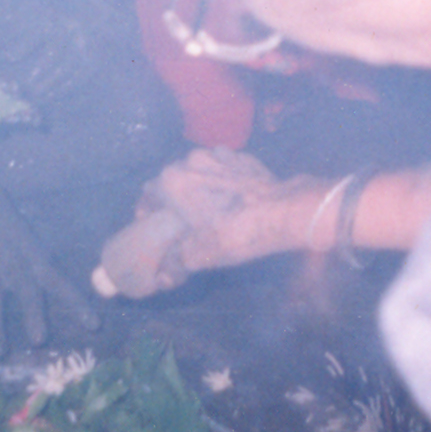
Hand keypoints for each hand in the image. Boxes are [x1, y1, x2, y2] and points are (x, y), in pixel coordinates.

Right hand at [0, 170, 98, 356]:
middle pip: (28, 295)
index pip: (60, 284)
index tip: (94, 325)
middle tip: (39, 338)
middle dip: (34, 317)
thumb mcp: (26, 236)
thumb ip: (34, 261)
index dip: (77, 305)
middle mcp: (14, 267)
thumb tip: (46, 284)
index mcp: (33, 257)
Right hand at [97, 149, 325, 296]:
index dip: (148, 212)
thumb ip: (172, 264)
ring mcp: (219, 153)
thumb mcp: (197, 257)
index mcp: (172, 180)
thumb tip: (161, 277)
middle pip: (174, 180)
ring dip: (199, 187)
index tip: (152, 225)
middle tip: (181, 221)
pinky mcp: (242, 156)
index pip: (148, 194)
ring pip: (200, 171)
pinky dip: (222, 181)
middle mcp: (191, 159)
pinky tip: (231, 199)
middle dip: (174, 199)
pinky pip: (224, 169)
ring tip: (208, 209)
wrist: (283, 212)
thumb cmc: (234, 233)